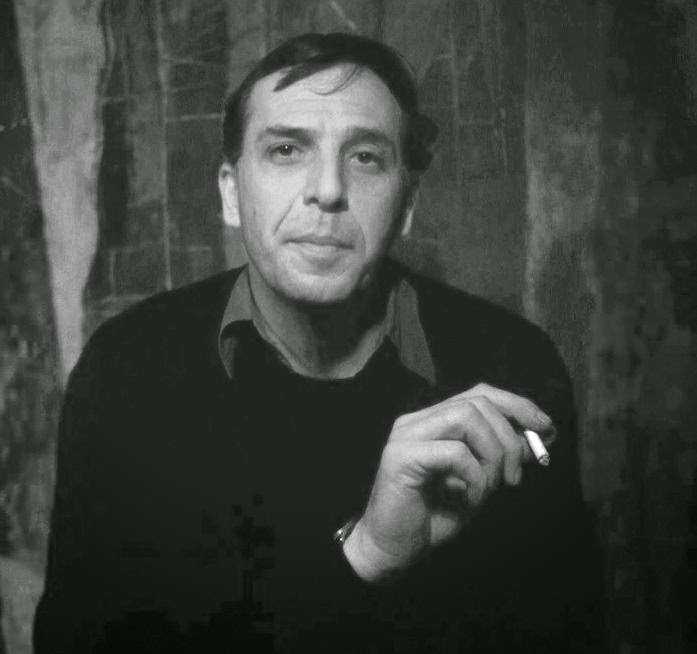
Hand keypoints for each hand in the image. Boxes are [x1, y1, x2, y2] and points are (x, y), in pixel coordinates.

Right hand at [343, 383, 554, 581]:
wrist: (392, 551)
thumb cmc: (434, 516)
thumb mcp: (479, 481)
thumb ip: (500, 456)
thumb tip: (538, 434)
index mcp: (432, 420)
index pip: (480, 393)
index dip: (517, 405)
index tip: (545, 430)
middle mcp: (416, 420)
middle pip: (478, 401)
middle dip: (510, 437)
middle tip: (517, 477)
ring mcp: (405, 436)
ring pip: (466, 417)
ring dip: (493, 454)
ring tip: (491, 488)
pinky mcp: (400, 457)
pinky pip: (454, 453)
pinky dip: (475, 477)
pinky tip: (470, 500)